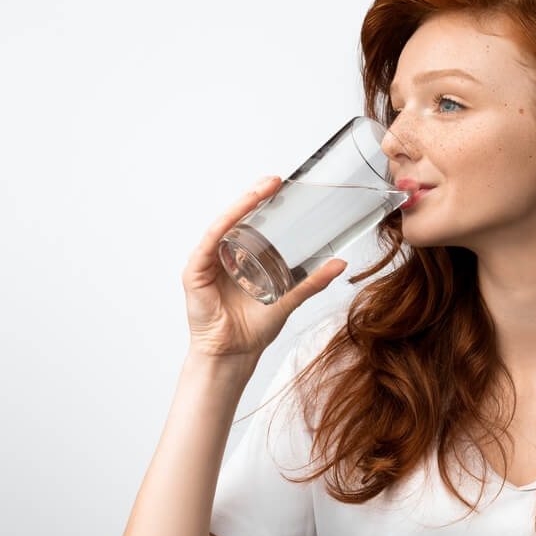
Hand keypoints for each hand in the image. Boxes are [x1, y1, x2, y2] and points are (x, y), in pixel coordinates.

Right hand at [181, 175, 347, 360]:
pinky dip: (221, 227)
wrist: (234, 355)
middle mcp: (221, 255)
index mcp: (239, 257)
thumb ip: (312, 281)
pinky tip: (234, 216)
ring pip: (222, 225)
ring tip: (260, 191)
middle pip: (235, 218)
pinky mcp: (195, 273)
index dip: (262, 201)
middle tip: (275, 180)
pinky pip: (208, 243)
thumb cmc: (253, 328)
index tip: (282, 185)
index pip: (249, 222)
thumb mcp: (288, 298)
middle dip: (254, 196)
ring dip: (240, 205)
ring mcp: (206, 262)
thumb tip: (341, 263)